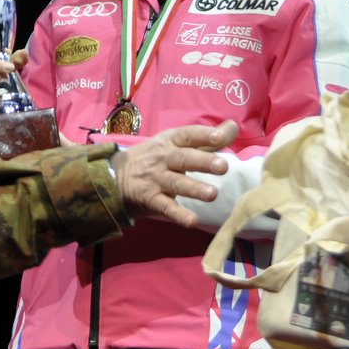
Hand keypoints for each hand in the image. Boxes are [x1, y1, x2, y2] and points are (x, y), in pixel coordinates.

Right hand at [110, 121, 236, 227]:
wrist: (114, 175)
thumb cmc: (154, 157)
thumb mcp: (175, 142)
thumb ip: (206, 138)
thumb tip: (233, 127)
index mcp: (171, 141)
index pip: (188, 135)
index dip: (203, 135)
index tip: (220, 137)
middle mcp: (163, 158)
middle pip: (184, 159)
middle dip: (203, 162)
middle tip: (223, 167)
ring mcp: (156, 179)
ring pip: (176, 184)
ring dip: (194, 188)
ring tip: (212, 194)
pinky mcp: (150, 199)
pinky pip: (165, 207)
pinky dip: (178, 214)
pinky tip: (191, 221)